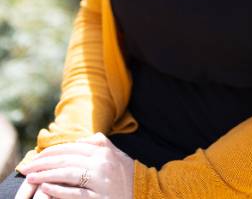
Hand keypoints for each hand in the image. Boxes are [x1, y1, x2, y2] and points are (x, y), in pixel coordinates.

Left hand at [17, 133, 134, 198]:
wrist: (143, 191)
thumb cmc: (124, 172)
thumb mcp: (113, 153)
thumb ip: (97, 142)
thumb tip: (77, 140)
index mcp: (102, 151)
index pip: (70, 148)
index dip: (50, 152)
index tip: (35, 157)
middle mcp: (101, 163)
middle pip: (67, 160)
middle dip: (43, 163)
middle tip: (25, 167)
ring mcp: (101, 181)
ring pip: (69, 175)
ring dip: (47, 176)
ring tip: (31, 178)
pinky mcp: (100, 198)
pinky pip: (77, 194)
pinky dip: (60, 191)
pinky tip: (46, 189)